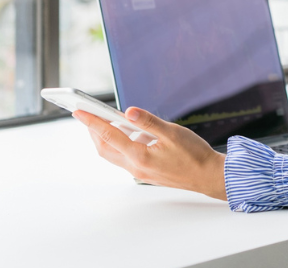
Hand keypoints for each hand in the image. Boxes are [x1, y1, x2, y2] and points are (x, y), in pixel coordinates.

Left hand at [72, 107, 226, 200]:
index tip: (79, 112)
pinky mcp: (145, 173)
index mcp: (140, 156)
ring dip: (104, 139)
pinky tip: (125, 133)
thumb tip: (128, 112)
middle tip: (86, 114)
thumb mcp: (173, 132)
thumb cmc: (194, 155)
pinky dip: (118, 144)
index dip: (92, 122)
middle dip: (93, 131)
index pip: (109, 135)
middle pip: (104, 148)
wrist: (208, 176)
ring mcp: (140, 172)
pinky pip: (124, 158)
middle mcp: (136, 167)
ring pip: (113, 155)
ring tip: (102, 121)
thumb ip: (149, 121)